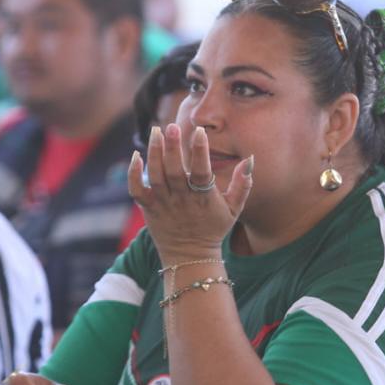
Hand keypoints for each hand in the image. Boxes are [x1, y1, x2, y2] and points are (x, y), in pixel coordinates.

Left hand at [128, 123, 252, 264]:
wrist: (189, 258)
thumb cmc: (213, 229)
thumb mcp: (234, 209)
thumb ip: (242, 184)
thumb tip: (250, 159)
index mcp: (204, 199)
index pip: (201, 173)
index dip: (201, 152)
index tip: (199, 132)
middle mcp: (181, 200)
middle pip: (174, 172)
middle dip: (173, 148)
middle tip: (172, 126)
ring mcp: (163, 204)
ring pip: (155, 176)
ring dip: (154, 153)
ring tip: (155, 132)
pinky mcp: (148, 208)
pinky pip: (137, 190)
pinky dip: (133, 174)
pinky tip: (135, 156)